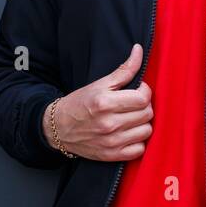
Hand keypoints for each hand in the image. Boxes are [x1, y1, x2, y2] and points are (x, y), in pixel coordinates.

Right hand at [42, 44, 153, 161]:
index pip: (143, 98)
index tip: (138, 90)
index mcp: (105, 103)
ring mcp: (111, 142)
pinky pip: (139, 149)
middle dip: (143, 106)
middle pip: (147, 114)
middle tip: (133, 103)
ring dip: (142, 123)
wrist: (59, 128)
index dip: (144, 91)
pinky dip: (137, 141)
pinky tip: (129, 133)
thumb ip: (123, 69)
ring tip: (131, 118)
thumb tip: (139, 50)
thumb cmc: (80, 104)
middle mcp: (109, 124)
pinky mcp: (112, 155)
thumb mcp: (99, 84)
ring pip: (146, 131)